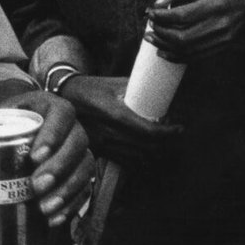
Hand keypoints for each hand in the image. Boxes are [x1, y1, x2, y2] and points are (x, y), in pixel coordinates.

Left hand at [0, 89, 95, 228]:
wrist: (18, 129)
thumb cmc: (1, 124)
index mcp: (48, 106)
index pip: (61, 114)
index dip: (54, 133)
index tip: (35, 156)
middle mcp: (69, 126)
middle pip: (78, 143)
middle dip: (60, 167)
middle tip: (35, 186)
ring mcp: (77, 149)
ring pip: (85, 166)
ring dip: (69, 189)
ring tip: (44, 208)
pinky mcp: (79, 171)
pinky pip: (86, 187)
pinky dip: (74, 204)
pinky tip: (55, 219)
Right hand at [58, 74, 182, 167]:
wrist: (66, 98)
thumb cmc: (94, 87)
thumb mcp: (116, 84)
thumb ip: (137, 90)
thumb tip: (161, 92)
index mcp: (116, 113)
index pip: (149, 131)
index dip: (168, 132)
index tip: (179, 128)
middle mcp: (109, 132)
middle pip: (147, 147)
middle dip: (165, 143)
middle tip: (174, 134)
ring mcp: (103, 144)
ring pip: (138, 157)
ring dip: (155, 152)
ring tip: (163, 143)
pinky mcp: (98, 151)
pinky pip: (125, 161)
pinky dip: (140, 159)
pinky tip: (146, 151)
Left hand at [147, 0, 244, 60]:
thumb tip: (156, 4)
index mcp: (216, 4)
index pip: (182, 16)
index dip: (162, 16)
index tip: (150, 13)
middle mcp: (221, 24)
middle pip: (184, 37)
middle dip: (161, 33)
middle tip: (149, 26)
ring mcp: (224, 39)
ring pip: (189, 50)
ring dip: (166, 46)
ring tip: (152, 38)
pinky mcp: (224, 48)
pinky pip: (197, 57)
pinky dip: (177, 56)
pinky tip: (165, 51)